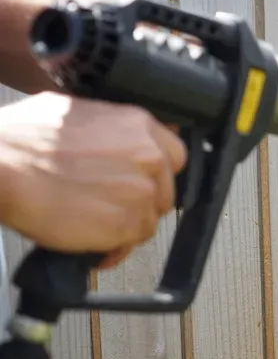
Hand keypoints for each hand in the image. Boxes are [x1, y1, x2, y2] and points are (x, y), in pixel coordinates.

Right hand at [0, 93, 186, 267]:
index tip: (144, 182)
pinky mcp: (126, 223)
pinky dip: (115, 247)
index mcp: (139, 125)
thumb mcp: (74, 111)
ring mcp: (140, 192)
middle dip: (140, 202)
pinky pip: (131, 242)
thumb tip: (121, 135)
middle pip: (163, 192)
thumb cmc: (22, 139)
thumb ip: (110, 127)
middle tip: (110, 206)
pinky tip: (94, 243)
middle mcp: (149, 157)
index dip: (157, 173)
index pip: (175, 156)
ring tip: (95, 226)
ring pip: (148, 219)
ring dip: (125, 226)